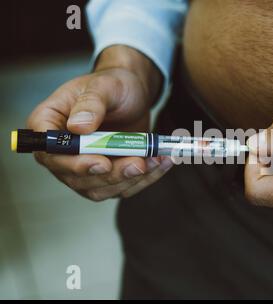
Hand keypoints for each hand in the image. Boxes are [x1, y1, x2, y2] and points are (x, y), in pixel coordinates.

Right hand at [27, 45, 172, 200]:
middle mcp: (63, 152)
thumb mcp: (103, 86)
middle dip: (111, 174)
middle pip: (77, 177)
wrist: (133, 94)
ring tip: (156, 159)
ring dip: (131, 179)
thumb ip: (91, 104)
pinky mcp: (108, 175)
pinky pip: (123, 186)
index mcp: (49, 124)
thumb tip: (78, 127)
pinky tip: (161, 163)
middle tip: (138, 163)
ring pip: (102, 188)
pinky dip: (145, 178)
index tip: (101, 162)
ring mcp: (85, 168)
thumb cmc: (112, 85)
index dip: (73, 163)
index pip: (49, 153)